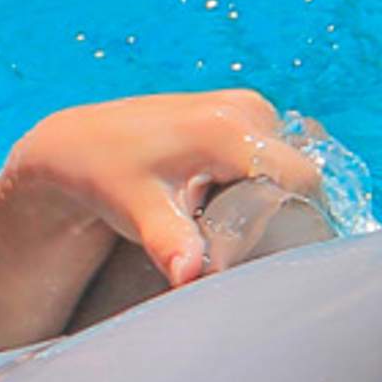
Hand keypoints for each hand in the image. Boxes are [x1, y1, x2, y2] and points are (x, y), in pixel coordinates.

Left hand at [0, 90, 328, 289]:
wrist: (79, 143)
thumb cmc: (107, 177)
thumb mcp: (138, 213)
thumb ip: (170, 243)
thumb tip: (189, 276)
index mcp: (228, 128)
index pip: (302, 180)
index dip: (300, 221)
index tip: (272, 252)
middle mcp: (246, 107)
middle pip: (300, 173)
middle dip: (284, 211)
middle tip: (242, 241)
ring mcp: (246, 105)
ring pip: (288, 165)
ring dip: (270, 196)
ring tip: (224, 218)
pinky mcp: (241, 110)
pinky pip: (272, 153)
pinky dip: (258, 180)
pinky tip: (221, 198)